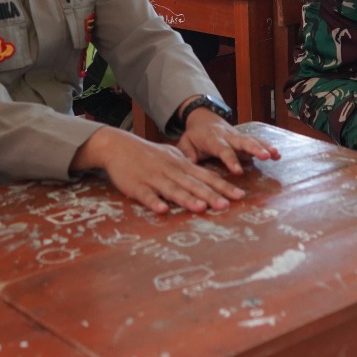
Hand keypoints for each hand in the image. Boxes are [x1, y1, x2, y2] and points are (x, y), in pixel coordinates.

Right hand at [70, 126, 250, 212]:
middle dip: (210, 195)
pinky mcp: (136, 186)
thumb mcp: (170, 155)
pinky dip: (155, 202)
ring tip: (201, 208)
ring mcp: (153, 178)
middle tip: (227, 205)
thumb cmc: (146, 153)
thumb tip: (207, 177)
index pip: (206, 176)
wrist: (117, 146)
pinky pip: (146, 195)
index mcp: (181, 164)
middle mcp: (171, 170)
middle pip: (193, 184)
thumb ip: (188, 166)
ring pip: (173, 189)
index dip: (223, 186)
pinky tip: (163, 210)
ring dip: (187, 199)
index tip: (240, 195)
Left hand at [175, 108, 278, 176]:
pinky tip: (277, 154)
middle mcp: (228, 136)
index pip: (223, 149)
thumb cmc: (194, 135)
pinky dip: (267, 146)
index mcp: (213, 139)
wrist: (203, 118)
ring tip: (276, 155)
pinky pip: (256, 140)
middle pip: (243, 141)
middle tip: (265, 157)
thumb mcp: (185, 142)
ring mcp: (237, 136)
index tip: (237, 171)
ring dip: (265, 147)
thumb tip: (189, 165)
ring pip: (252, 140)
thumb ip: (186, 153)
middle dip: (254, 149)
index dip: (231, 159)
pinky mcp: (243, 137)